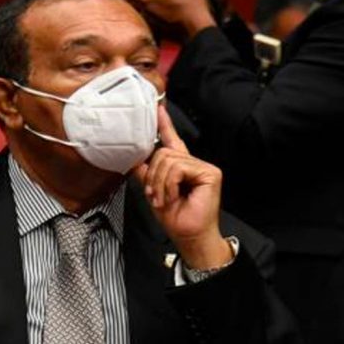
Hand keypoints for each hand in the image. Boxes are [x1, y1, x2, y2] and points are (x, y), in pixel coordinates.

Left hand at [133, 104, 230, 269]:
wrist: (188, 235)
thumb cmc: (176, 217)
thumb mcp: (153, 191)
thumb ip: (145, 173)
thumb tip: (133, 160)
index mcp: (180, 166)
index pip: (171, 140)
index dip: (164, 124)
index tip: (158, 108)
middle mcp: (192, 163)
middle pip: (162, 153)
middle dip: (153, 176)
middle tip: (155, 195)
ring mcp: (203, 167)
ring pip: (168, 160)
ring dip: (160, 183)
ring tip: (164, 198)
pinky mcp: (210, 173)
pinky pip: (178, 169)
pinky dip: (170, 185)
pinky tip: (174, 196)